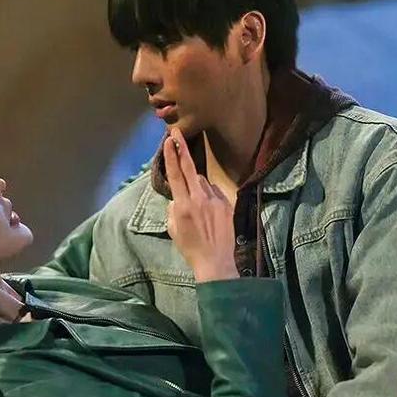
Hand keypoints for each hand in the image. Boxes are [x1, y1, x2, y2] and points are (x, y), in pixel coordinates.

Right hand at [164, 128, 238, 282]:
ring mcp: (216, 200)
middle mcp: (199, 198)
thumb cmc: (191, 249)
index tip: (169, 141)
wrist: (216, 263)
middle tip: (177, 133)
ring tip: (197, 204)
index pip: (175, 175)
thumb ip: (173, 210)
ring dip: (197, 185)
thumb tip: (176, 198)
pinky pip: (215, 192)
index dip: (171, 156)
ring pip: (203, 182)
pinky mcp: (227, 205)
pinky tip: (209, 211)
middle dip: (182, 150)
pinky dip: (210, 196)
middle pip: (190, 169)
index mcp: (183, 205)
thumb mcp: (174, 230)